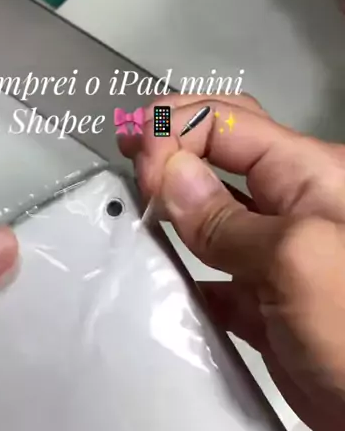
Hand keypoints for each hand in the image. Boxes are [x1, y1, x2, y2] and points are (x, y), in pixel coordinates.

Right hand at [120, 95, 344, 430]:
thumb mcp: (295, 259)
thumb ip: (227, 220)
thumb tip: (168, 175)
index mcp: (307, 175)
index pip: (229, 124)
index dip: (177, 131)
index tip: (138, 167)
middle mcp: (290, 208)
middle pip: (222, 157)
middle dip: (173, 149)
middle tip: (124, 158)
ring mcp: (274, 259)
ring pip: (211, 218)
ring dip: (172, 211)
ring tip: (131, 216)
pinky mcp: (262, 306)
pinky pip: (212, 279)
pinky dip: (182, 275)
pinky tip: (156, 283)